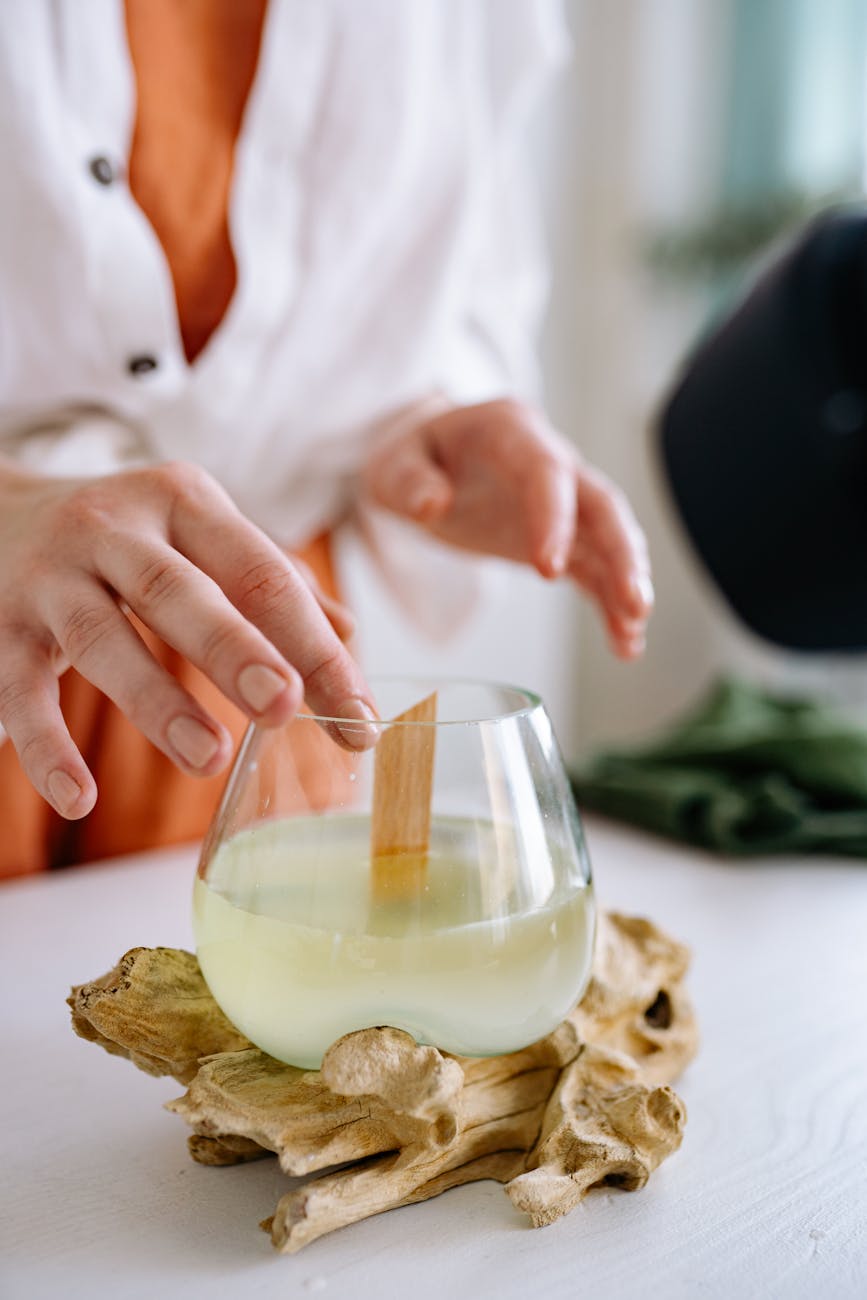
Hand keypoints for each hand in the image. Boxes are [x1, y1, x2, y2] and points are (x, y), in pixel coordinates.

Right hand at [0, 460, 376, 818]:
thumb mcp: (199, 538)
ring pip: (100, 638)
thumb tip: (348, 638)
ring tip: (207, 757)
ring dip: (155, 700)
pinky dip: (46, 747)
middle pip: (177, 591)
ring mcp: (51, 577)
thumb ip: (270, 583)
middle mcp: (114, 529)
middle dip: (235, 649)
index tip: (358, 715)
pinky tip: (80, 798)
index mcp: (184, 502)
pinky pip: (19, 691)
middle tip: (285, 706)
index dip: (314, 646)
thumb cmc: (127, 541)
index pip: (261, 574)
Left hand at [362, 399, 652, 656]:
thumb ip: (409, 481)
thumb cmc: (413, 457)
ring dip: (626, 584)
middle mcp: (551, 461)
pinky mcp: (564, 538)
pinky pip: (595, 570)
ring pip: (609, 540)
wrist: (428, 461)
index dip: (554, 518)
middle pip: (601, 505)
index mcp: (511, 432)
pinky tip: (624, 643)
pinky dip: (609, 604)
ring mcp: (564, 502)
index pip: (545, 472)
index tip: (549, 570)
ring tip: (632, 633)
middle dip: (623, 555)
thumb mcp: (394, 463)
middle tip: (634, 604)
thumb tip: (433, 504)